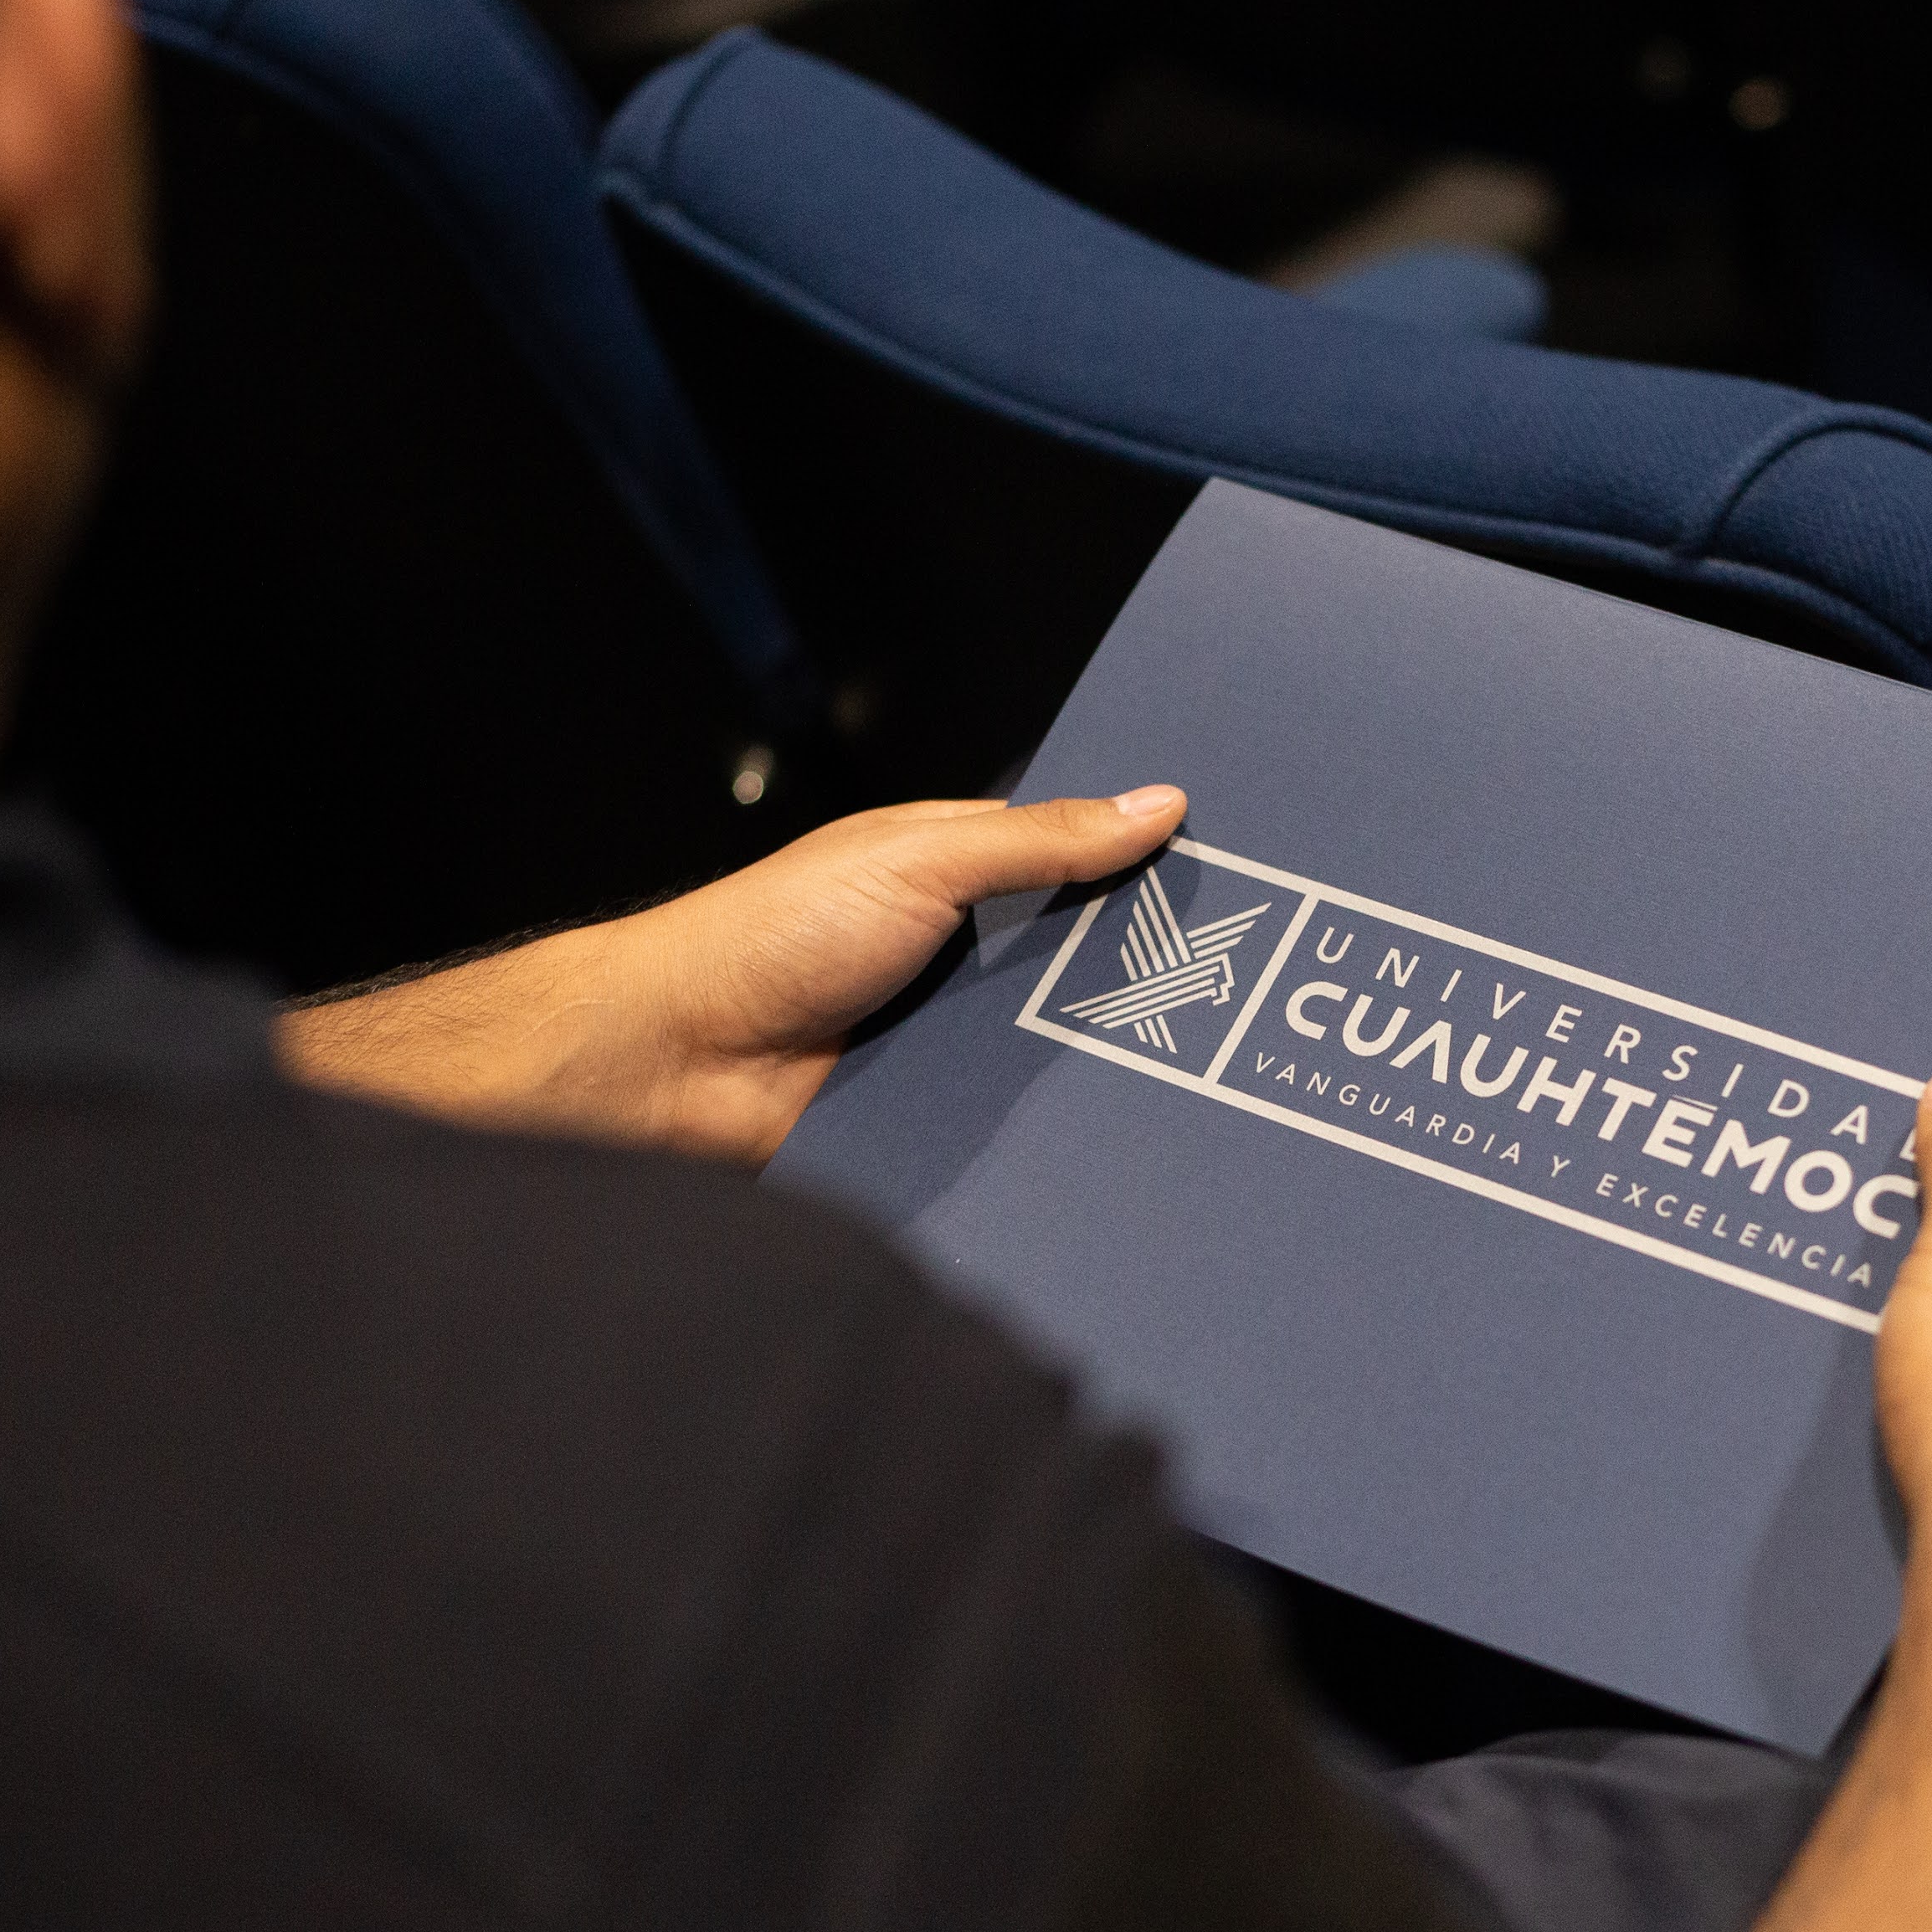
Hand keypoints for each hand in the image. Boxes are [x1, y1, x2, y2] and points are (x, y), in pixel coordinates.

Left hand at [274, 786, 1188, 1158]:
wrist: (672, 1066)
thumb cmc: (766, 936)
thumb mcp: (920, 859)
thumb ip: (1041, 841)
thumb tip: (1157, 803)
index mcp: (956, 872)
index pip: (1081, 860)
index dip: (1151, 865)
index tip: (1249, 873)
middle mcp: (959, 955)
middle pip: (1085, 961)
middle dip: (1152, 970)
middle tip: (1259, 980)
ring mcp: (950, 1041)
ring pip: (1062, 1047)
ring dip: (1109, 1053)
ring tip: (1218, 1065)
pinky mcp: (936, 1119)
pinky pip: (1019, 1123)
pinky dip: (1057, 1124)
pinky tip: (1123, 1128)